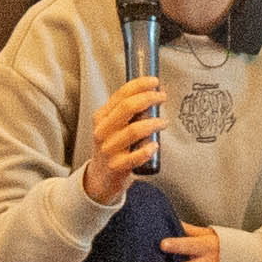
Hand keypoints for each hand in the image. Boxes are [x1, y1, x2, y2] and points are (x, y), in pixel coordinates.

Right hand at [82, 74, 166, 206]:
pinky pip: (134, 157)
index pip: (121, 94)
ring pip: (133, 130)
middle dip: (148, 99)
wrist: (99, 179)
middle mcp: (102, 131)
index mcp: (101, 117)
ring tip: (163, 122)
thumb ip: (127, 111)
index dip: (140, 85)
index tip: (155, 82)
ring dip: (153, 123)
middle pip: (127, 108)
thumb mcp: (111, 126)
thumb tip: (154, 92)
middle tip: (162, 98)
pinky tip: (155, 145)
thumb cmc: (111, 148)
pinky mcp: (116, 167)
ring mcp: (108, 149)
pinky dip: (146, 150)